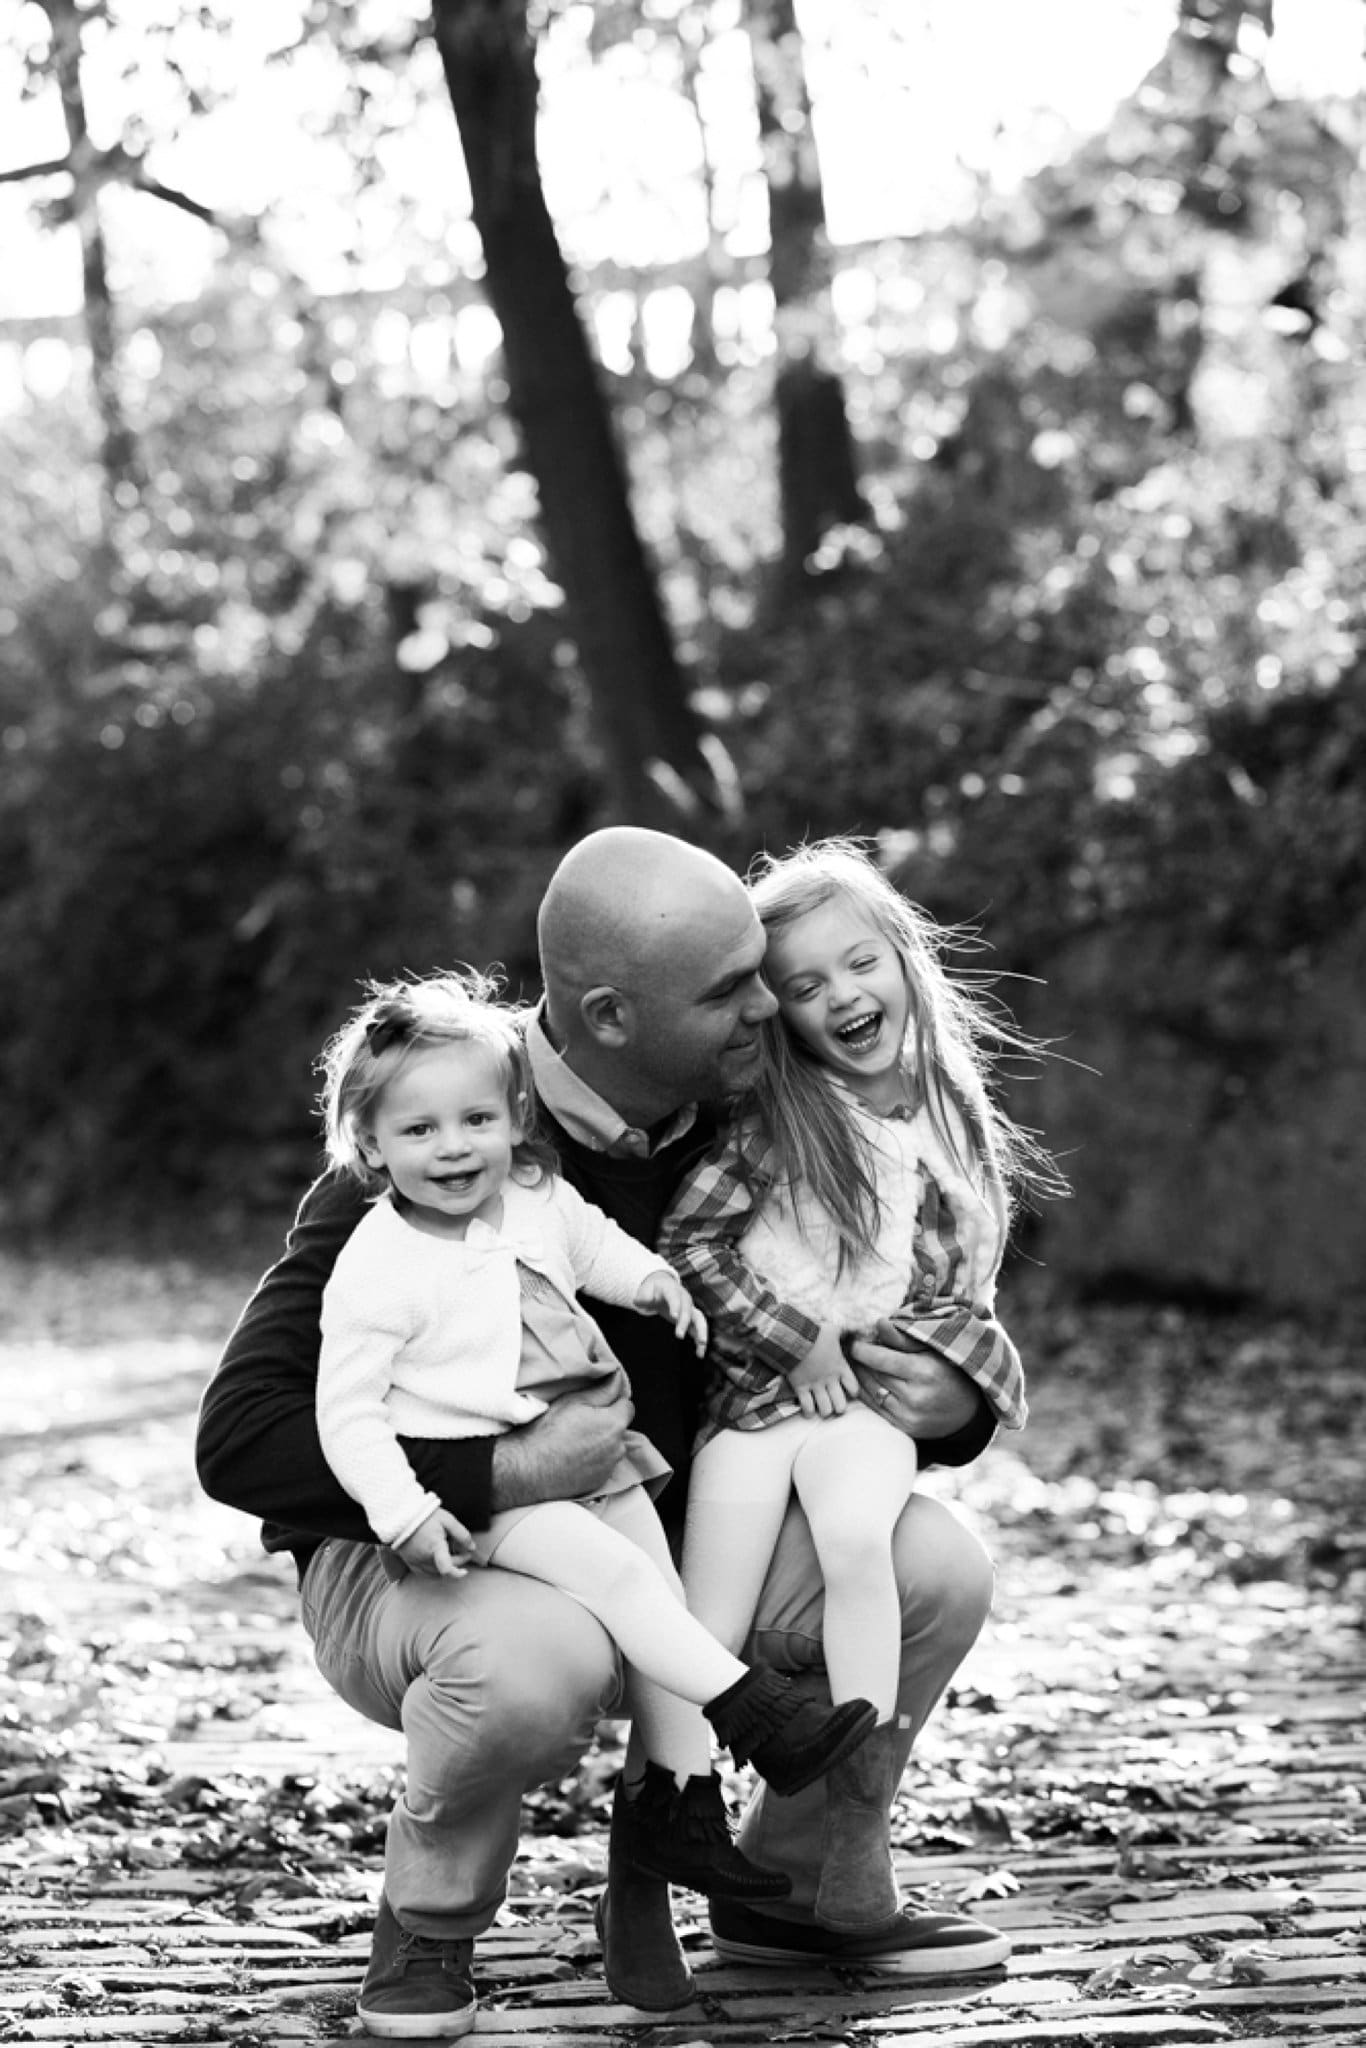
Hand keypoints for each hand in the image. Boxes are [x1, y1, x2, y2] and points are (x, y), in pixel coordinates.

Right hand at [396, 1507, 474, 1578]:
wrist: (401, 1516)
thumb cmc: (424, 1516)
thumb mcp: (447, 1520)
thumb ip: (461, 1534)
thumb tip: (471, 1547)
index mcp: (435, 1547)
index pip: (446, 1568)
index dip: (457, 1573)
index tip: (465, 1571)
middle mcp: (424, 1558)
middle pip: (445, 1569)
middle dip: (457, 1562)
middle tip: (463, 1550)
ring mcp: (415, 1562)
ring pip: (435, 1573)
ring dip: (446, 1566)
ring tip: (449, 1551)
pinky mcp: (410, 1563)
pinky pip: (425, 1573)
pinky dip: (434, 1569)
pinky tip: (437, 1558)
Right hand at [490, 1369, 634, 1511]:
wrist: (529, 1468)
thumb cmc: (548, 1432)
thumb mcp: (574, 1401)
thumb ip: (602, 1390)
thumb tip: (617, 1379)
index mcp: (614, 1423)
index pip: (627, 1406)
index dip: (612, 1402)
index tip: (597, 1404)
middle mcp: (617, 1447)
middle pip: (619, 1428)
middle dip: (607, 1423)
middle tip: (582, 1421)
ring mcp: (609, 1467)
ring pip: (611, 1447)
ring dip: (601, 1442)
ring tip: (575, 1440)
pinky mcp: (598, 1481)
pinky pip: (602, 1465)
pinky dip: (593, 1460)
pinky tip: (573, 1456)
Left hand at [635, 1266, 707, 1353]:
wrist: (664, 1286)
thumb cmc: (654, 1290)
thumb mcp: (646, 1291)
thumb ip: (642, 1298)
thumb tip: (637, 1302)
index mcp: (672, 1291)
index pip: (674, 1298)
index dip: (675, 1306)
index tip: (674, 1317)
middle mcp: (684, 1299)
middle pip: (687, 1310)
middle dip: (684, 1323)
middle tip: (679, 1336)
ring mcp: (689, 1309)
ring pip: (699, 1319)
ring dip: (701, 1331)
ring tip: (701, 1345)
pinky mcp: (691, 1319)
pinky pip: (698, 1329)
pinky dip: (700, 1339)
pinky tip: (700, 1353)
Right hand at [788, 1324, 859, 1417]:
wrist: (793, 1337)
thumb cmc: (814, 1333)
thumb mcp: (833, 1329)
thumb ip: (844, 1330)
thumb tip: (855, 1325)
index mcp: (840, 1367)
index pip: (853, 1388)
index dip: (852, 1392)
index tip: (848, 1390)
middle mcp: (830, 1380)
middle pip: (841, 1405)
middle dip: (839, 1407)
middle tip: (835, 1405)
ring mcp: (815, 1385)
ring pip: (825, 1410)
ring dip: (825, 1410)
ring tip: (822, 1408)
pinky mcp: (800, 1388)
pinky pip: (807, 1407)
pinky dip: (808, 1411)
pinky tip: (809, 1410)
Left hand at [846, 1319, 983, 1437]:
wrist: (966, 1411)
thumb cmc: (948, 1372)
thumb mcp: (932, 1350)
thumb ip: (903, 1338)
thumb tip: (878, 1323)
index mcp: (923, 1372)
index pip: (880, 1359)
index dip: (862, 1349)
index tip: (854, 1341)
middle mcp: (915, 1396)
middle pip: (873, 1375)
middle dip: (859, 1361)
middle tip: (850, 1349)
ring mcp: (908, 1416)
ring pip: (871, 1392)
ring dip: (858, 1377)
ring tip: (855, 1363)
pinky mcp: (904, 1428)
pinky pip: (875, 1409)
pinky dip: (866, 1394)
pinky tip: (863, 1381)